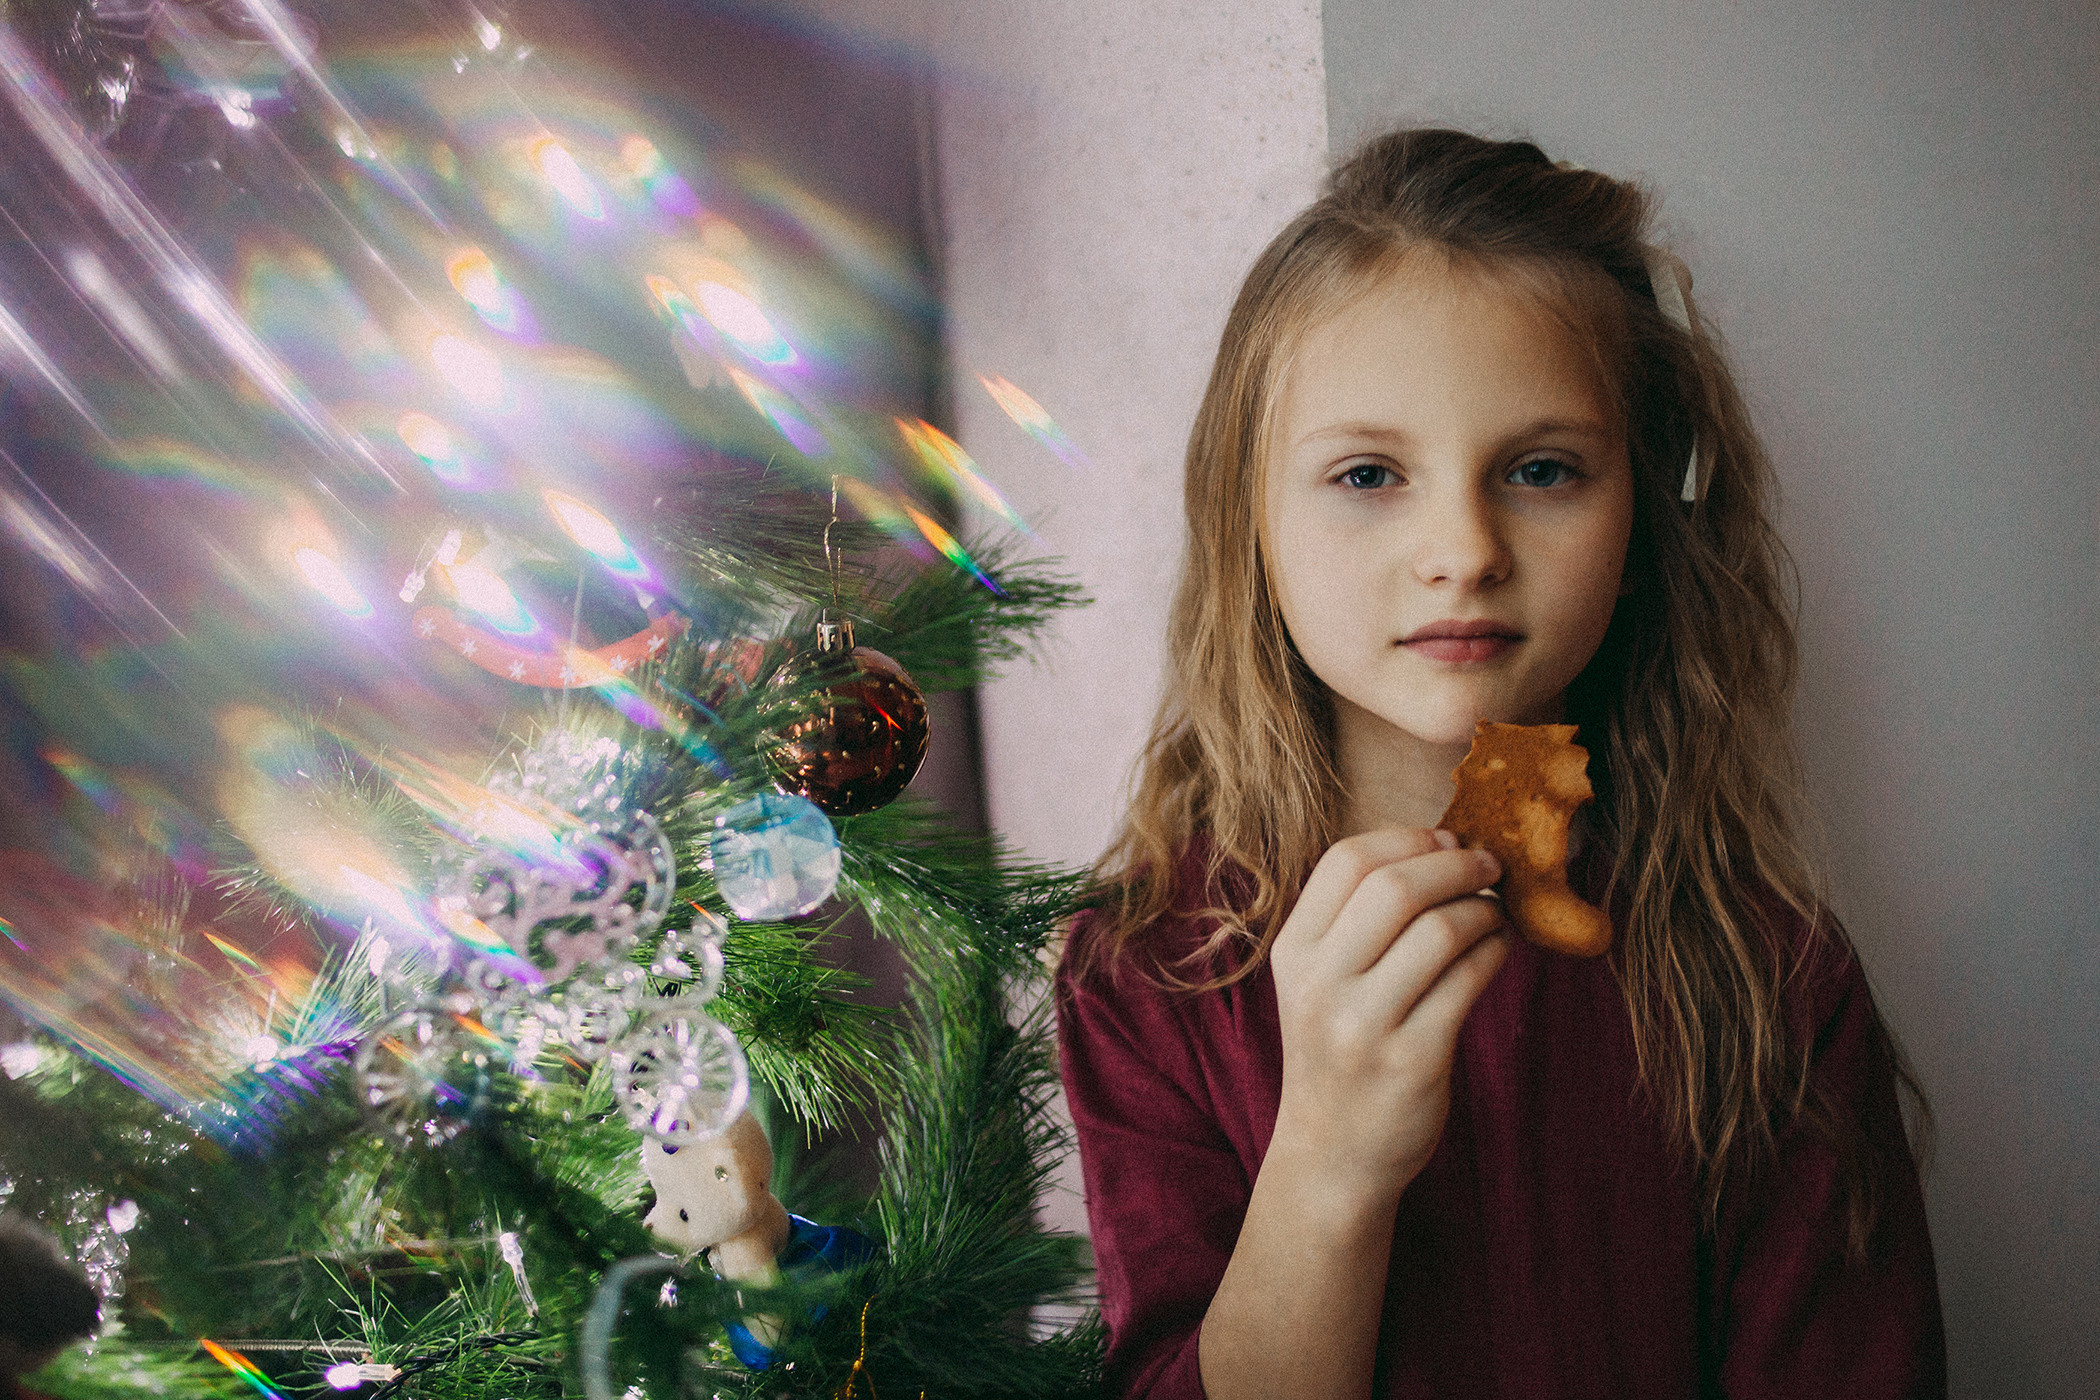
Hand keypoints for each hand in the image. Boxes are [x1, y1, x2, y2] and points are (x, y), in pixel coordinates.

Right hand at [1266, 827, 1510, 1207]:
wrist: (1333, 1155)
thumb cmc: (1339, 1051)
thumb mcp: (1319, 981)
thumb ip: (1357, 919)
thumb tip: (1442, 844)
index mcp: (1293, 952)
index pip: (1347, 860)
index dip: (1408, 838)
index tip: (1446, 840)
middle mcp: (1321, 985)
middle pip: (1397, 887)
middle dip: (1457, 865)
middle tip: (1490, 866)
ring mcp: (1364, 1025)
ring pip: (1441, 930)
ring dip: (1484, 910)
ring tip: (1495, 916)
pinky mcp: (1413, 1060)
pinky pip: (1470, 981)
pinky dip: (1496, 952)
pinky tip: (1498, 951)